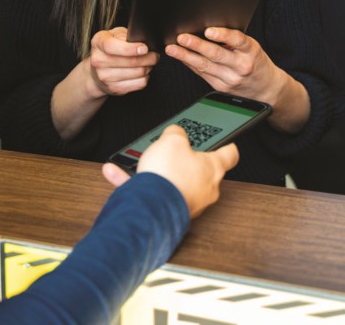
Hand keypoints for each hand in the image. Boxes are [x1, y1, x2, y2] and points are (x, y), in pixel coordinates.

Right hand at [85, 27, 158, 98]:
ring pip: (138, 73)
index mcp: (98, 43)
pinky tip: (142, 72)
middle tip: (154, 54)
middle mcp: (98, 60)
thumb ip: (126, 36)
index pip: (112, 46)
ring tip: (149, 62)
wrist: (97, 70)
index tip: (145, 48)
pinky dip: (145, 77)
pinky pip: (139, 83)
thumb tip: (143, 42)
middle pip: (130, 61)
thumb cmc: (110, 49)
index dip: (131, 48)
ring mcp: (105, 77)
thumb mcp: (115, 35)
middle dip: (148, 57)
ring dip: (148, 67)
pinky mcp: (114, 88)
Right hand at [102, 125, 238, 217]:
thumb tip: (175, 133)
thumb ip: (175, 133)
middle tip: (175, 148)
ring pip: (173, 181)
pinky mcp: (168, 211)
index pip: (229, 155)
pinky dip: (135, 183)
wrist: (152, 208)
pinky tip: (115, 172)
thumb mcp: (172, 140)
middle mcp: (204, 189)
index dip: (227, 145)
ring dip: (157, 170)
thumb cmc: (169, 176)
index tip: (227, 141)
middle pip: (199, 170)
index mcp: (213, 169)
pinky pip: (152, 192)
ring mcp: (187, 202)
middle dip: (186, 159)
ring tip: (140, 160)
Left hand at [165, 27, 309, 132]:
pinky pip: (202, 74)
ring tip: (172, 49)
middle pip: (216, 55)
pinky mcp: (221, 88)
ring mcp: (230, 79)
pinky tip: (181, 58)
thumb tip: (207, 29)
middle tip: (181, 37)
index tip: (209, 31)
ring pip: (205, 66)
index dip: (223, 35)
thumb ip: (233, 40)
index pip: (238, 41)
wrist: (267, 89)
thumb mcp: (252, 48)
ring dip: (186, 56)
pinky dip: (190, 65)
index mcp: (251, 51)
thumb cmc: (257, 62)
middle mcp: (241, 66)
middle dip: (196, 45)